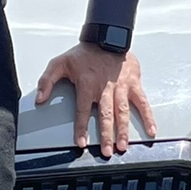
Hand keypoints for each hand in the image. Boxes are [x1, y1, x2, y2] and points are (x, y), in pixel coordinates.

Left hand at [35, 45, 155, 157]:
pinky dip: (148, 116)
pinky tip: (151, 129)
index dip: (81, 127)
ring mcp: (121, 87)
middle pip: (106, 115)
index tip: (82, 143)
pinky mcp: (133, 84)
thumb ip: (46, 81)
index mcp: (87, 84)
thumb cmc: (84, 54)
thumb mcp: (60, 63)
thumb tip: (39, 98)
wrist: (107, 37)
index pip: (82, 110)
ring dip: (123, 130)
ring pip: (123, 112)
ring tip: (123, 146)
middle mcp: (105, 88)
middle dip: (106, 135)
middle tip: (108, 151)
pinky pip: (142, 102)